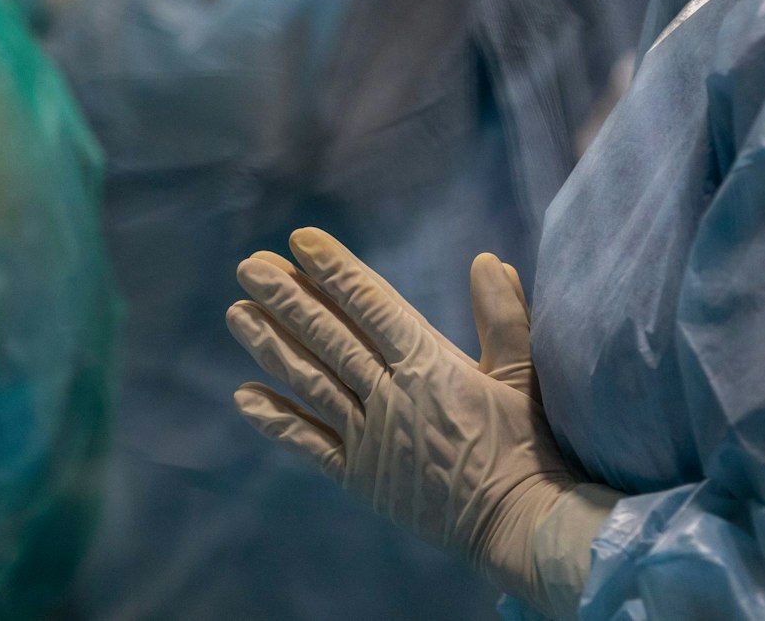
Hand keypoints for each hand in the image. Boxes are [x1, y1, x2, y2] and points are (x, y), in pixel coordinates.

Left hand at [226, 227, 618, 618]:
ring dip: (271, 346)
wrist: (518, 523)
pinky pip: (308, 442)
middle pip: (328, 336)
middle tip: (249, 267)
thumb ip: (502, 316)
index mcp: (430, 364)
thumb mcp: (522, 374)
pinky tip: (244, 397)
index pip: (371, 305)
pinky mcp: (359, 476)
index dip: (334, 270)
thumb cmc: (526, 446)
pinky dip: (275, 419)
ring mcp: (370, 437)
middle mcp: (391, 395)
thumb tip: (486, 259)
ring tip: (237, 315)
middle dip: (286, 297)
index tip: (300, 241)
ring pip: (310, 381)